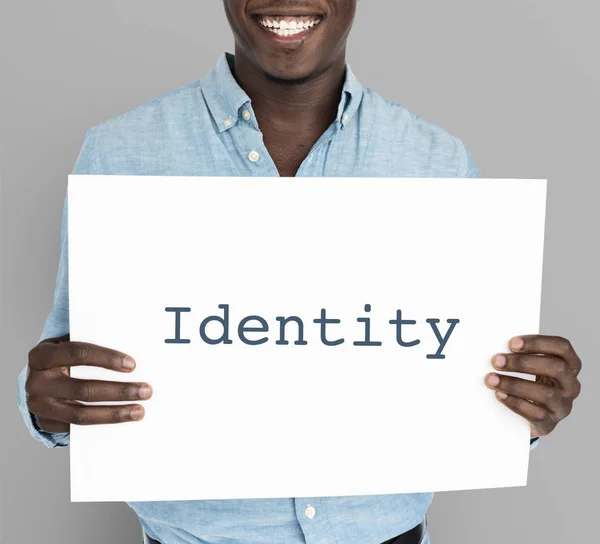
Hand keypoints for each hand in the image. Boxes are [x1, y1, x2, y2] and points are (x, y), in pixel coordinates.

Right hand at [26, 334, 151, 432]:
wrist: (39, 379)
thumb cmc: (64, 358)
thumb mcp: (70, 344)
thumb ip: (93, 343)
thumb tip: (133, 350)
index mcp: (42, 355)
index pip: (77, 353)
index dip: (106, 358)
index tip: (132, 364)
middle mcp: (36, 382)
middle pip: (83, 389)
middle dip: (119, 391)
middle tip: (146, 391)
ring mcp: (39, 406)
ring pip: (81, 414)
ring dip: (114, 414)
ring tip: (139, 411)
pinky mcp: (45, 423)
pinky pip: (76, 428)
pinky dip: (101, 425)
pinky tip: (121, 419)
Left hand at [485, 335, 581, 437]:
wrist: (529, 415)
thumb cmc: (530, 382)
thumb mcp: (532, 367)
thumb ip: (521, 356)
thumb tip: (497, 349)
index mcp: (569, 364)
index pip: (561, 347)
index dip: (537, 343)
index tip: (512, 343)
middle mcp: (570, 385)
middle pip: (555, 368)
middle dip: (522, 363)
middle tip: (496, 361)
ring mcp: (562, 405)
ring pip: (546, 393)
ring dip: (514, 385)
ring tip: (491, 379)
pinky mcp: (550, 423)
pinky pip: (536, 414)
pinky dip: (515, 403)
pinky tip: (499, 395)